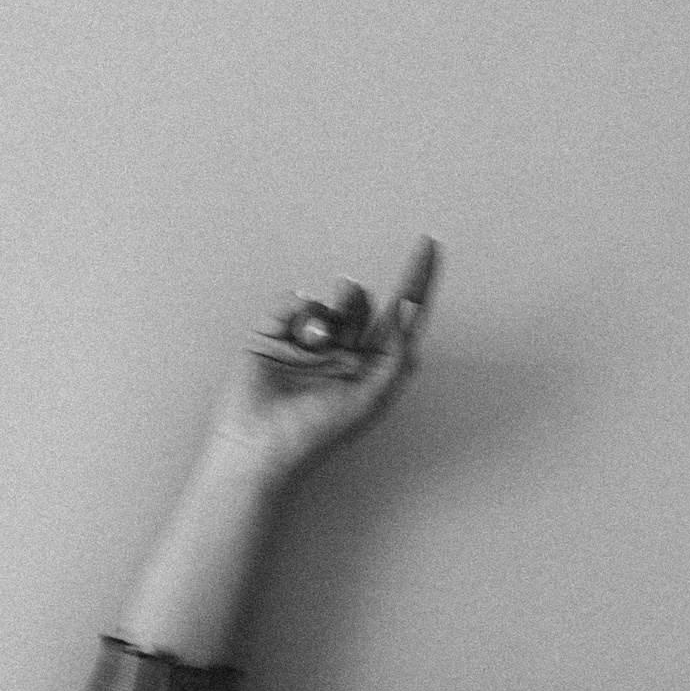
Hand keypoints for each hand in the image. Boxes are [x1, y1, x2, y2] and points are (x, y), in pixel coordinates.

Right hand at [206, 235, 438, 489]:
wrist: (259, 446)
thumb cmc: (316, 435)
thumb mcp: (370, 399)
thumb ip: (396, 356)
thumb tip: (409, 309)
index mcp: (368, 366)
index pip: (399, 317)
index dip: (416, 281)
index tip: (429, 244)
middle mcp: (340, 350)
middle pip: (359, 302)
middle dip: (354, 300)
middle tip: (343, 309)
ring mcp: (306, 341)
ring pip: (326, 300)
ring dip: (323, 313)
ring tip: (313, 339)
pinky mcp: (273, 333)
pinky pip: (290, 301)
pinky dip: (293, 309)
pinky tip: (290, 331)